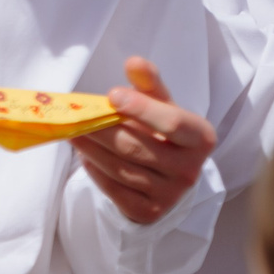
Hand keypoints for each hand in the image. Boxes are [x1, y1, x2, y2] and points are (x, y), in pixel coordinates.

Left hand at [74, 56, 216, 225]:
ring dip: (90, 149)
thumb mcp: (163, 106)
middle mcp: (190, 170)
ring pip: (120, 168)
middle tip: (75, 116)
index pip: (172, 123)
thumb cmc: (163, 133)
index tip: (111, 95)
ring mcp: (170, 195)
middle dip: (101, 129)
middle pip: (136, 146)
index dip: (142, 109)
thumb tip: (134, 62)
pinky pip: (114, 189)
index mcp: (200, 138)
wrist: (169, 177)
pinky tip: (84, 156)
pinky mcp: (149, 212)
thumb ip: (149, 84)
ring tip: (72, 132)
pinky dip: (95, 171)